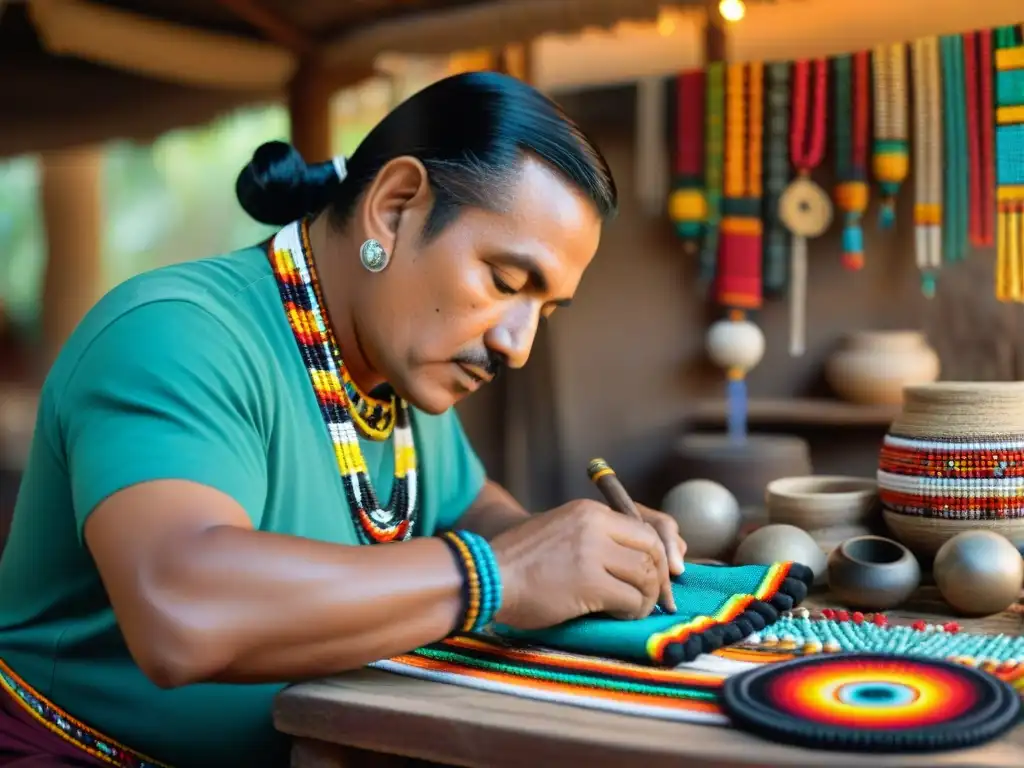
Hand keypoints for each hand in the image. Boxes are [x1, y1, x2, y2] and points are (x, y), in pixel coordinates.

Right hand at [488, 500, 677, 629]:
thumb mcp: (561, 533)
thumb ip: (595, 538)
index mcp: (588, 512)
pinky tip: (618, 616)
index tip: (658, 576)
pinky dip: (632, 612)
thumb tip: (638, 561)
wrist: (487, 576)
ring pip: (646, 576)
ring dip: (645, 598)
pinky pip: (631, 600)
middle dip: (658, 578)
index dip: (658, 556)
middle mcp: (595, 525)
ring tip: (632, 609)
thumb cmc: (519, 561)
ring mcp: (593, 553)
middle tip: (654, 599)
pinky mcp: (590, 584)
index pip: (644, 529)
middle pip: (652, 550)